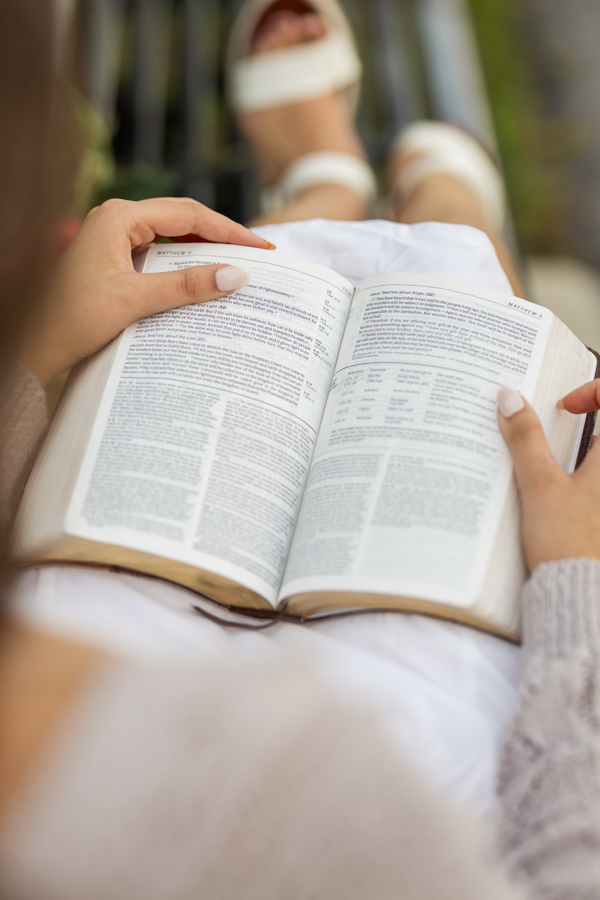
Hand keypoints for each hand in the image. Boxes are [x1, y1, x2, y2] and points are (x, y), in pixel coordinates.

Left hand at [19, 197, 273, 385]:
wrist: (32, 346)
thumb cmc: (70, 320)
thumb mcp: (134, 301)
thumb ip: (186, 286)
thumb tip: (236, 275)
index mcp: (118, 216)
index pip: (188, 214)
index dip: (229, 230)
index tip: (262, 246)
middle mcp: (114, 219)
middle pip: (182, 221)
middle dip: (221, 239)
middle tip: (258, 256)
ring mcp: (112, 239)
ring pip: (171, 239)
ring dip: (203, 253)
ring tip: (238, 268)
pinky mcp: (112, 260)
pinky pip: (158, 256)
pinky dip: (183, 268)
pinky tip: (202, 283)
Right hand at [497, 383, 599, 571]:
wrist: (583, 598)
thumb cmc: (570, 545)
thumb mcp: (540, 484)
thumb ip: (525, 439)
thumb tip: (511, 399)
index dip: (593, 393)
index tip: (565, 408)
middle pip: (599, 438)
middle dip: (580, 427)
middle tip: (555, 429)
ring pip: (595, 461)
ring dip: (579, 453)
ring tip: (547, 466)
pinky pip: (591, 489)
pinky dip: (577, 481)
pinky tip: (554, 498)